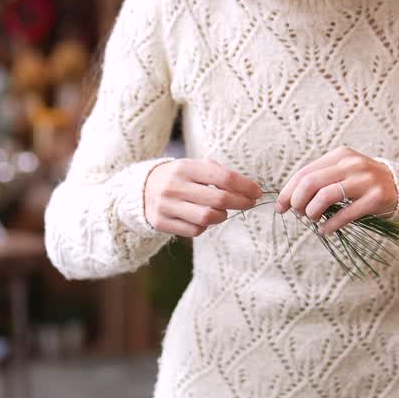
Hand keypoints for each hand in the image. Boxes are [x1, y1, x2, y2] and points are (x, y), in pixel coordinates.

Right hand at [144, 159, 261, 237]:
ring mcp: (166, 205)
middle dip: (241, 202)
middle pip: (219, 199)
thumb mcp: (194, 167)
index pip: (223, 177)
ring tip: (223, 211)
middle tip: (250, 203)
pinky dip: (205, 226)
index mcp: (185, 167)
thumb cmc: (179, 178)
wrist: (142, 189)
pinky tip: (203, 218)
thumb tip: (249, 189)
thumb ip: (218, 174)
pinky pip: (195, 230)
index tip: (257, 192)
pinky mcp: (161, 222)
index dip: (245, 186)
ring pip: (207, 218)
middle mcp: (174, 186)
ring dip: (222, 216)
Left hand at [276, 146, 396, 236]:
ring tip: (313, 220)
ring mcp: (365, 180)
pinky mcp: (376, 197)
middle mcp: (351, 164)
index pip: (304, 172)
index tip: (281, 207)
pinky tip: (326, 230)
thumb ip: (321, 179)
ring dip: (312, 212)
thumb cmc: (365, 183)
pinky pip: (345, 213)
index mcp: (340, 155)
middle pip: (310, 182)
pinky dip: (330, 225)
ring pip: (324, 196)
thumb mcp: (344, 172)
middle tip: (298, 214)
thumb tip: (290, 198)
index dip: (288, 191)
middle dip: (297, 202)